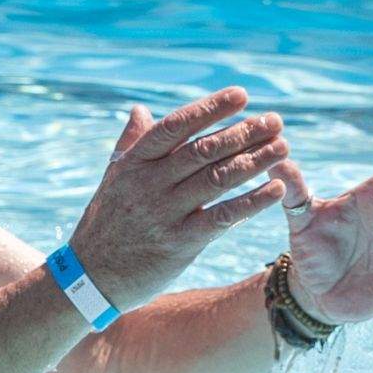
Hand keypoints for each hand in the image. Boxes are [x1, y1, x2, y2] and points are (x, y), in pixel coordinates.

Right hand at [69, 90, 287, 306]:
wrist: (90, 277)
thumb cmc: (106, 223)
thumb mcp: (113, 178)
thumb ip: (131, 142)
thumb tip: (140, 109)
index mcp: (134, 162)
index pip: (176, 126)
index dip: (210, 108)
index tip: (242, 95)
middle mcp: (148, 183)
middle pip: (203, 150)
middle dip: (243, 133)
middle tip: (275, 121)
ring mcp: (163, 213)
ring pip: (216, 179)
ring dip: (254, 161)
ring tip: (282, 147)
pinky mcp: (179, 243)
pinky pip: (222, 218)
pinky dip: (251, 202)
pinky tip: (275, 189)